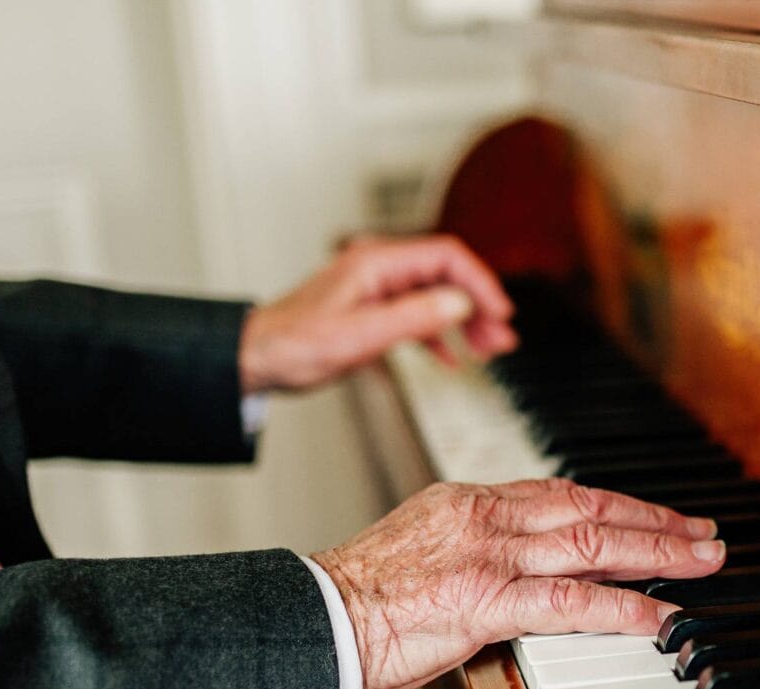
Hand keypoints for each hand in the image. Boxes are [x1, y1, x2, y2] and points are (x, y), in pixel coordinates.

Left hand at [238, 234, 518, 394]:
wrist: (256, 359)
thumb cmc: (293, 345)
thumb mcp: (360, 335)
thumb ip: (414, 317)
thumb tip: (460, 303)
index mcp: (376, 263)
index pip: (446, 258)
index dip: (480, 283)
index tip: (501, 313)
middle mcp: (378, 269)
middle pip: (446, 275)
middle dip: (480, 305)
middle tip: (503, 337)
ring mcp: (375, 288)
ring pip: (436, 296)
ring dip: (465, 321)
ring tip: (489, 348)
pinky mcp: (371, 310)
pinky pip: (417, 315)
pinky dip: (439, 334)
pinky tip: (453, 358)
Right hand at [313, 479, 724, 688]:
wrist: (311, 623)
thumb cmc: (354, 601)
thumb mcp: (421, 553)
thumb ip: (473, 551)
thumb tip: (520, 573)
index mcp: (467, 501)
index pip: (562, 493)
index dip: (619, 504)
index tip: (656, 515)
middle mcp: (484, 517)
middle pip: (592, 509)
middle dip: (657, 521)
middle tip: (706, 533)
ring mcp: (487, 557)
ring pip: (594, 544)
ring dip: (659, 552)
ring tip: (705, 560)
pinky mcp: (484, 602)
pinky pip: (570, 602)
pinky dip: (624, 607)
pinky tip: (661, 614)